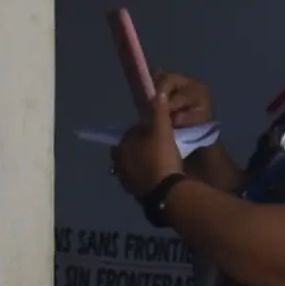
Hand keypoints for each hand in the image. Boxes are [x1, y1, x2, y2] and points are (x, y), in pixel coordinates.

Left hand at [111, 73, 218, 204]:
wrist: (166, 192)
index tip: (158, 133)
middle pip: (129, 149)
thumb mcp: (163, 131)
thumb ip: (159, 112)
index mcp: (122, 145)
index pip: (131, 132)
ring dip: (142, 162)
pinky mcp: (133, 192)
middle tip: (158, 147)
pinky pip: (138, 179)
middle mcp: (118, 162)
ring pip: (132, 165)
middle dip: (140, 147)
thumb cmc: (161, 158)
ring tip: (159, 162)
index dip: (145, 130)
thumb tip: (158, 93)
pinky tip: (158, 176)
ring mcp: (125, 179)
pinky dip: (145, 176)